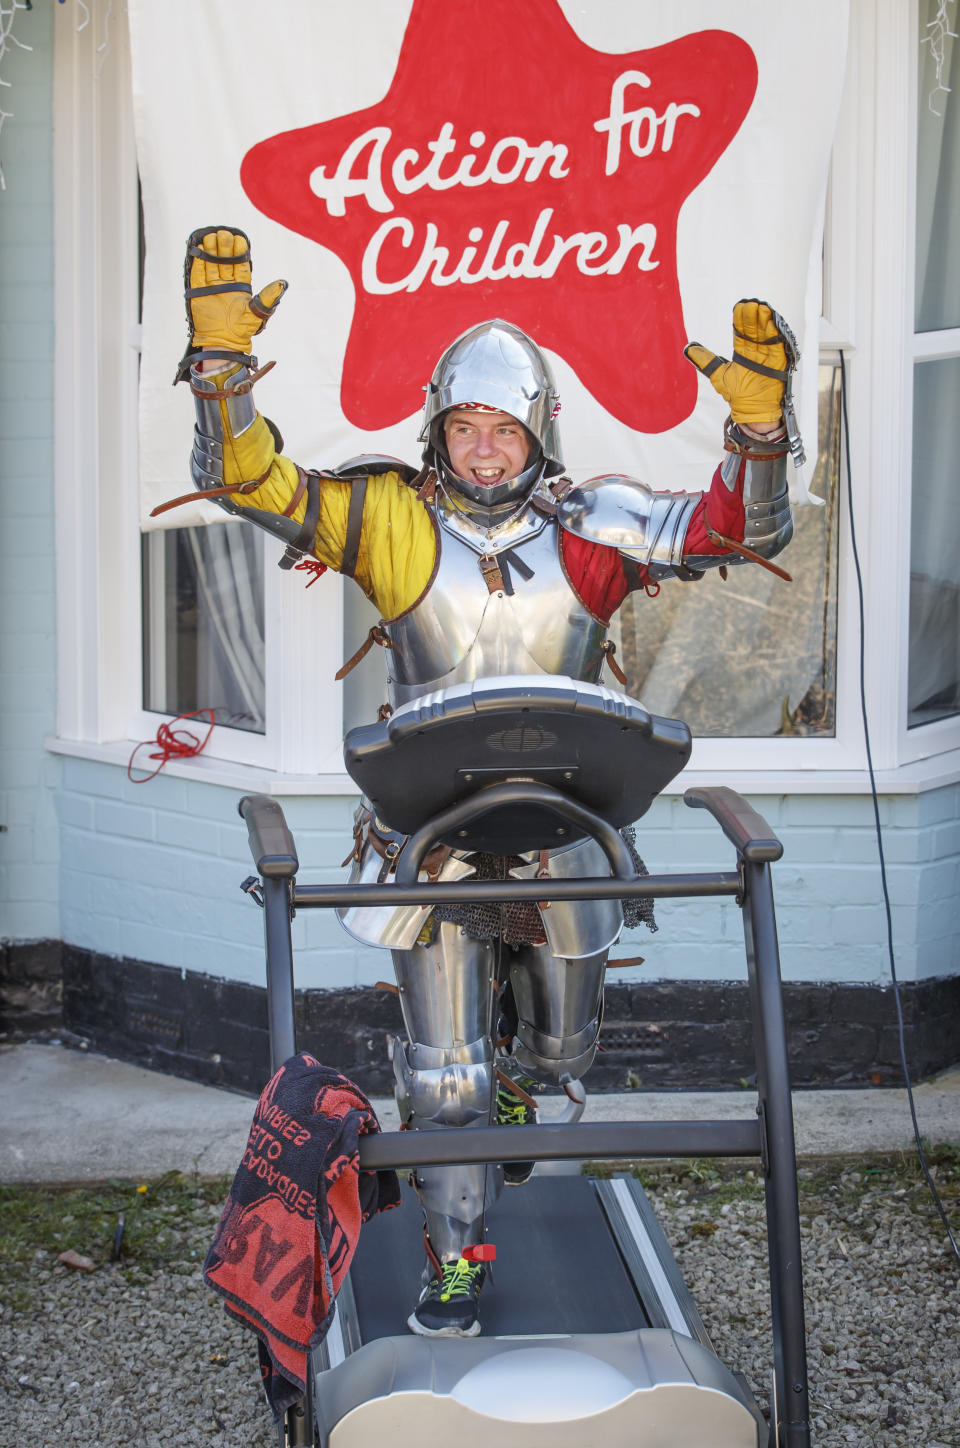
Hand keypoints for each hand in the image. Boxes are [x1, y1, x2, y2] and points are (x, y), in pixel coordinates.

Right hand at [184, 226, 286, 356]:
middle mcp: (226, 283)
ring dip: (212, 250)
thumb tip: (283, 284)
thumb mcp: (257, 313)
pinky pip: (197, 272)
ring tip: (213, 236)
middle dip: (225, 247)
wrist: (222, 341)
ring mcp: (211, 286)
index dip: (240, 252)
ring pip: (211, 263)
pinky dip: (198, 260)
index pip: (241, 264)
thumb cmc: (241, 330)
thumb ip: (268, 297)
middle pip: (225, 260)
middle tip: (225, 235)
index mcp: (241, 286)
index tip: (240, 240)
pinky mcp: (197, 291)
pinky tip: (200, 247)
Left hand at [684, 299, 791, 429]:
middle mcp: (756, 353)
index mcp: (743, 354)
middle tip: (750, 303)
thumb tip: (688, 350)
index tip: (739, 307)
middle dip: (752, 317)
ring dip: (765, 321)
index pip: (741, 333)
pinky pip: (778, 346)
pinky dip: (775, 334)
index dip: (741, 320)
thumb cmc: (737, 396)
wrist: (752, 411)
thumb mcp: (718, 376)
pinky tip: (772, 321)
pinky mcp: (778, 363)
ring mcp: (768, 357)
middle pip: (755, 331)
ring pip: (766, 335)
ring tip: (761, 307)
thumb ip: (705, 361)